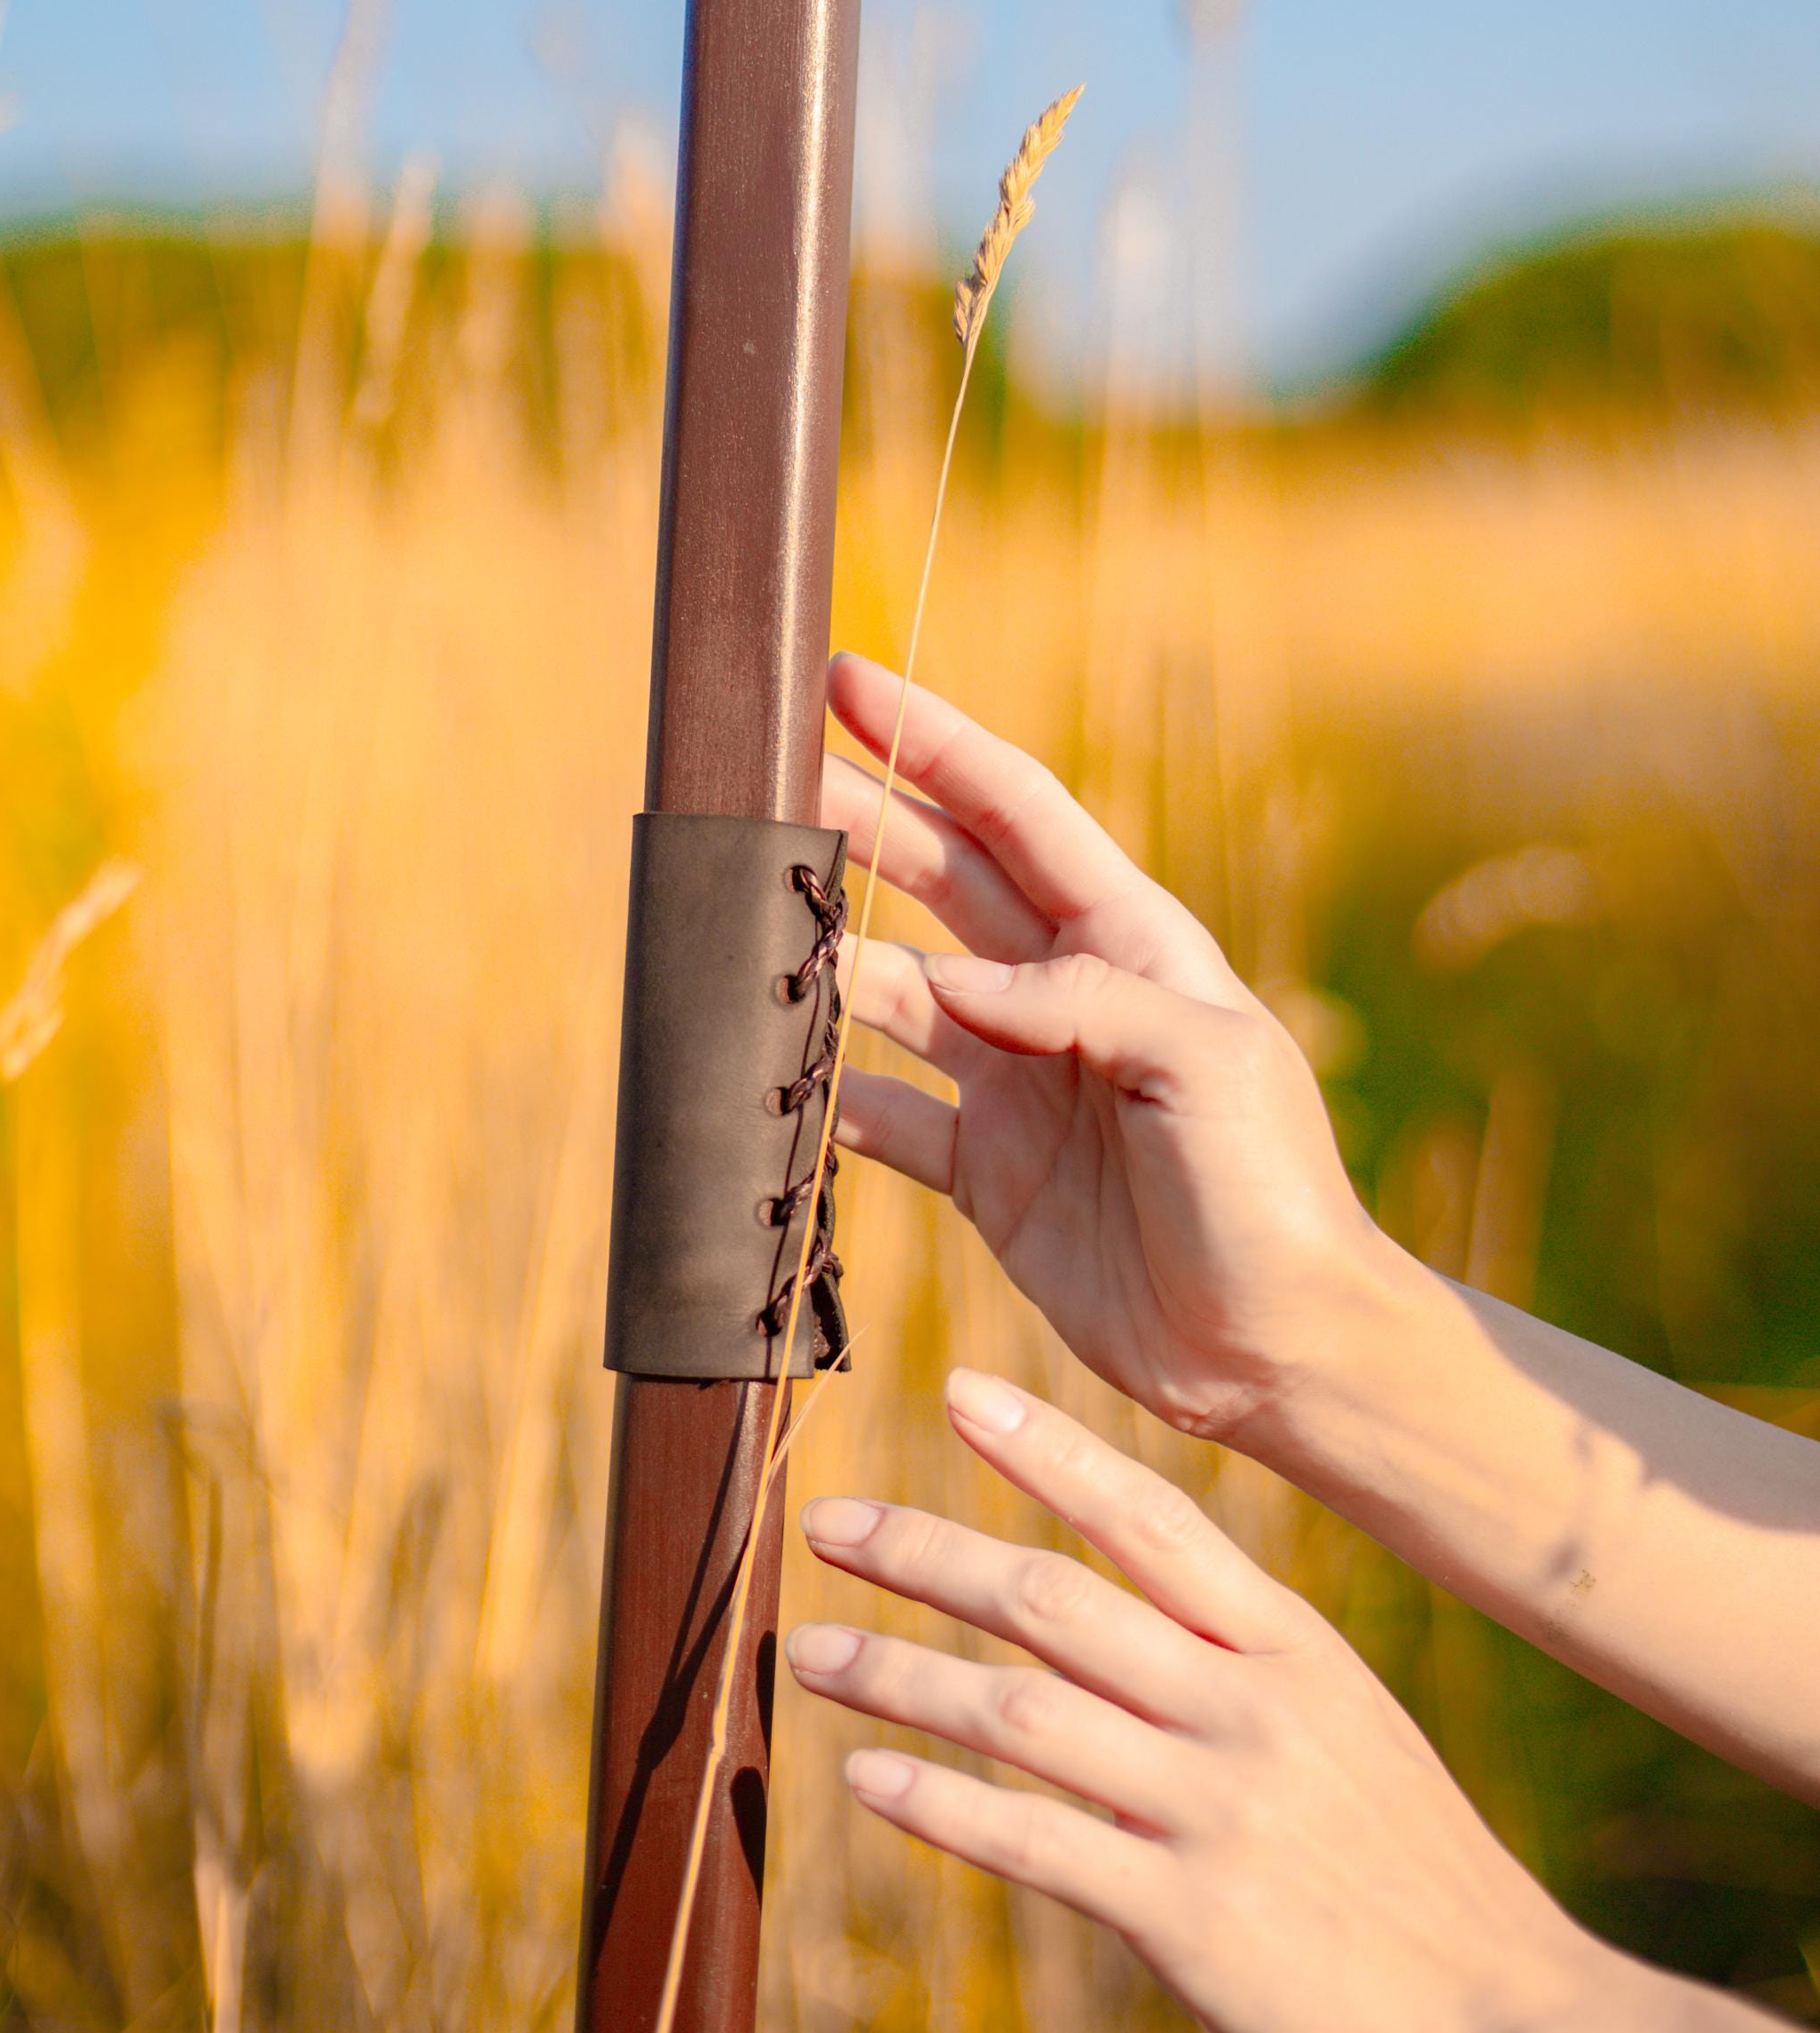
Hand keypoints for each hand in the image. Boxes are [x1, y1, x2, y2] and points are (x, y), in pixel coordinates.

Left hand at [786, 1376, 1618, 2032]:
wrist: (1515, 2024)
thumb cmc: (1421, 1877)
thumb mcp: (1350, 1727)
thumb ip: (1240, 1665)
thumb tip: (1123, 1614)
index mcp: (1289, 1648)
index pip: (1149, 1516)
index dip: (1045, 1450)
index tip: (957, 1394)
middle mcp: (1244, 1707)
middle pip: (1053, 1600)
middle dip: (926, 1552)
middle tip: (828, 1522)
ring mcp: (1215, 1808)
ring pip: (1020, 1712)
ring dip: (898, 1674)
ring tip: (805, 1652)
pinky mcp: (1189, 1917)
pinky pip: (1035, 1842)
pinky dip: (939, 1807)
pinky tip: (867, 1781)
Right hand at [825, 652, 1402, 1441]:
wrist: (1284, 1350)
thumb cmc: (1273, 1191)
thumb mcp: (1207, 1066)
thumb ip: (1082, 1004)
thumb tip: (949, 982)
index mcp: (1129, 945)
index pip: (1017, 814)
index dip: (933, 744)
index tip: (847, 683)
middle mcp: (1063, 999)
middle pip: (941, 882)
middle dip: (858, 822)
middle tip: (761, 777)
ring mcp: (1018, 1084)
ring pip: (897, 993)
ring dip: (826, 960)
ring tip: (747, 932)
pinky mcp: (987, 1173)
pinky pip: (887, 1116)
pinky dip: (829, 1097)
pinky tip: (774, 1078)